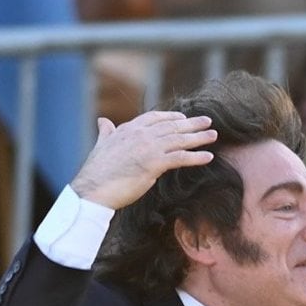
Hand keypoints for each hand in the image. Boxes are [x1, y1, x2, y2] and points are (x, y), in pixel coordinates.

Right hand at [69, 111, 217, 209]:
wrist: (92, 189)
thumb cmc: (95, 172)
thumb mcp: (101, 145)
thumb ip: (106, 132)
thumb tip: (102, 121)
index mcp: (129, 129)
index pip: (155, 118)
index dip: (172, 117)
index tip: (183, 117)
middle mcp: (141, 134)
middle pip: (172, 126)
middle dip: (192, 123)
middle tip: (208, 122)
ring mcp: (148, 148)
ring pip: (179, 139)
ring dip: (199, 138)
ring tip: (213, 136)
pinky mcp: (154, 164)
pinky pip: (180, 158)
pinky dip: (196, 157)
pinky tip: (208, 157)